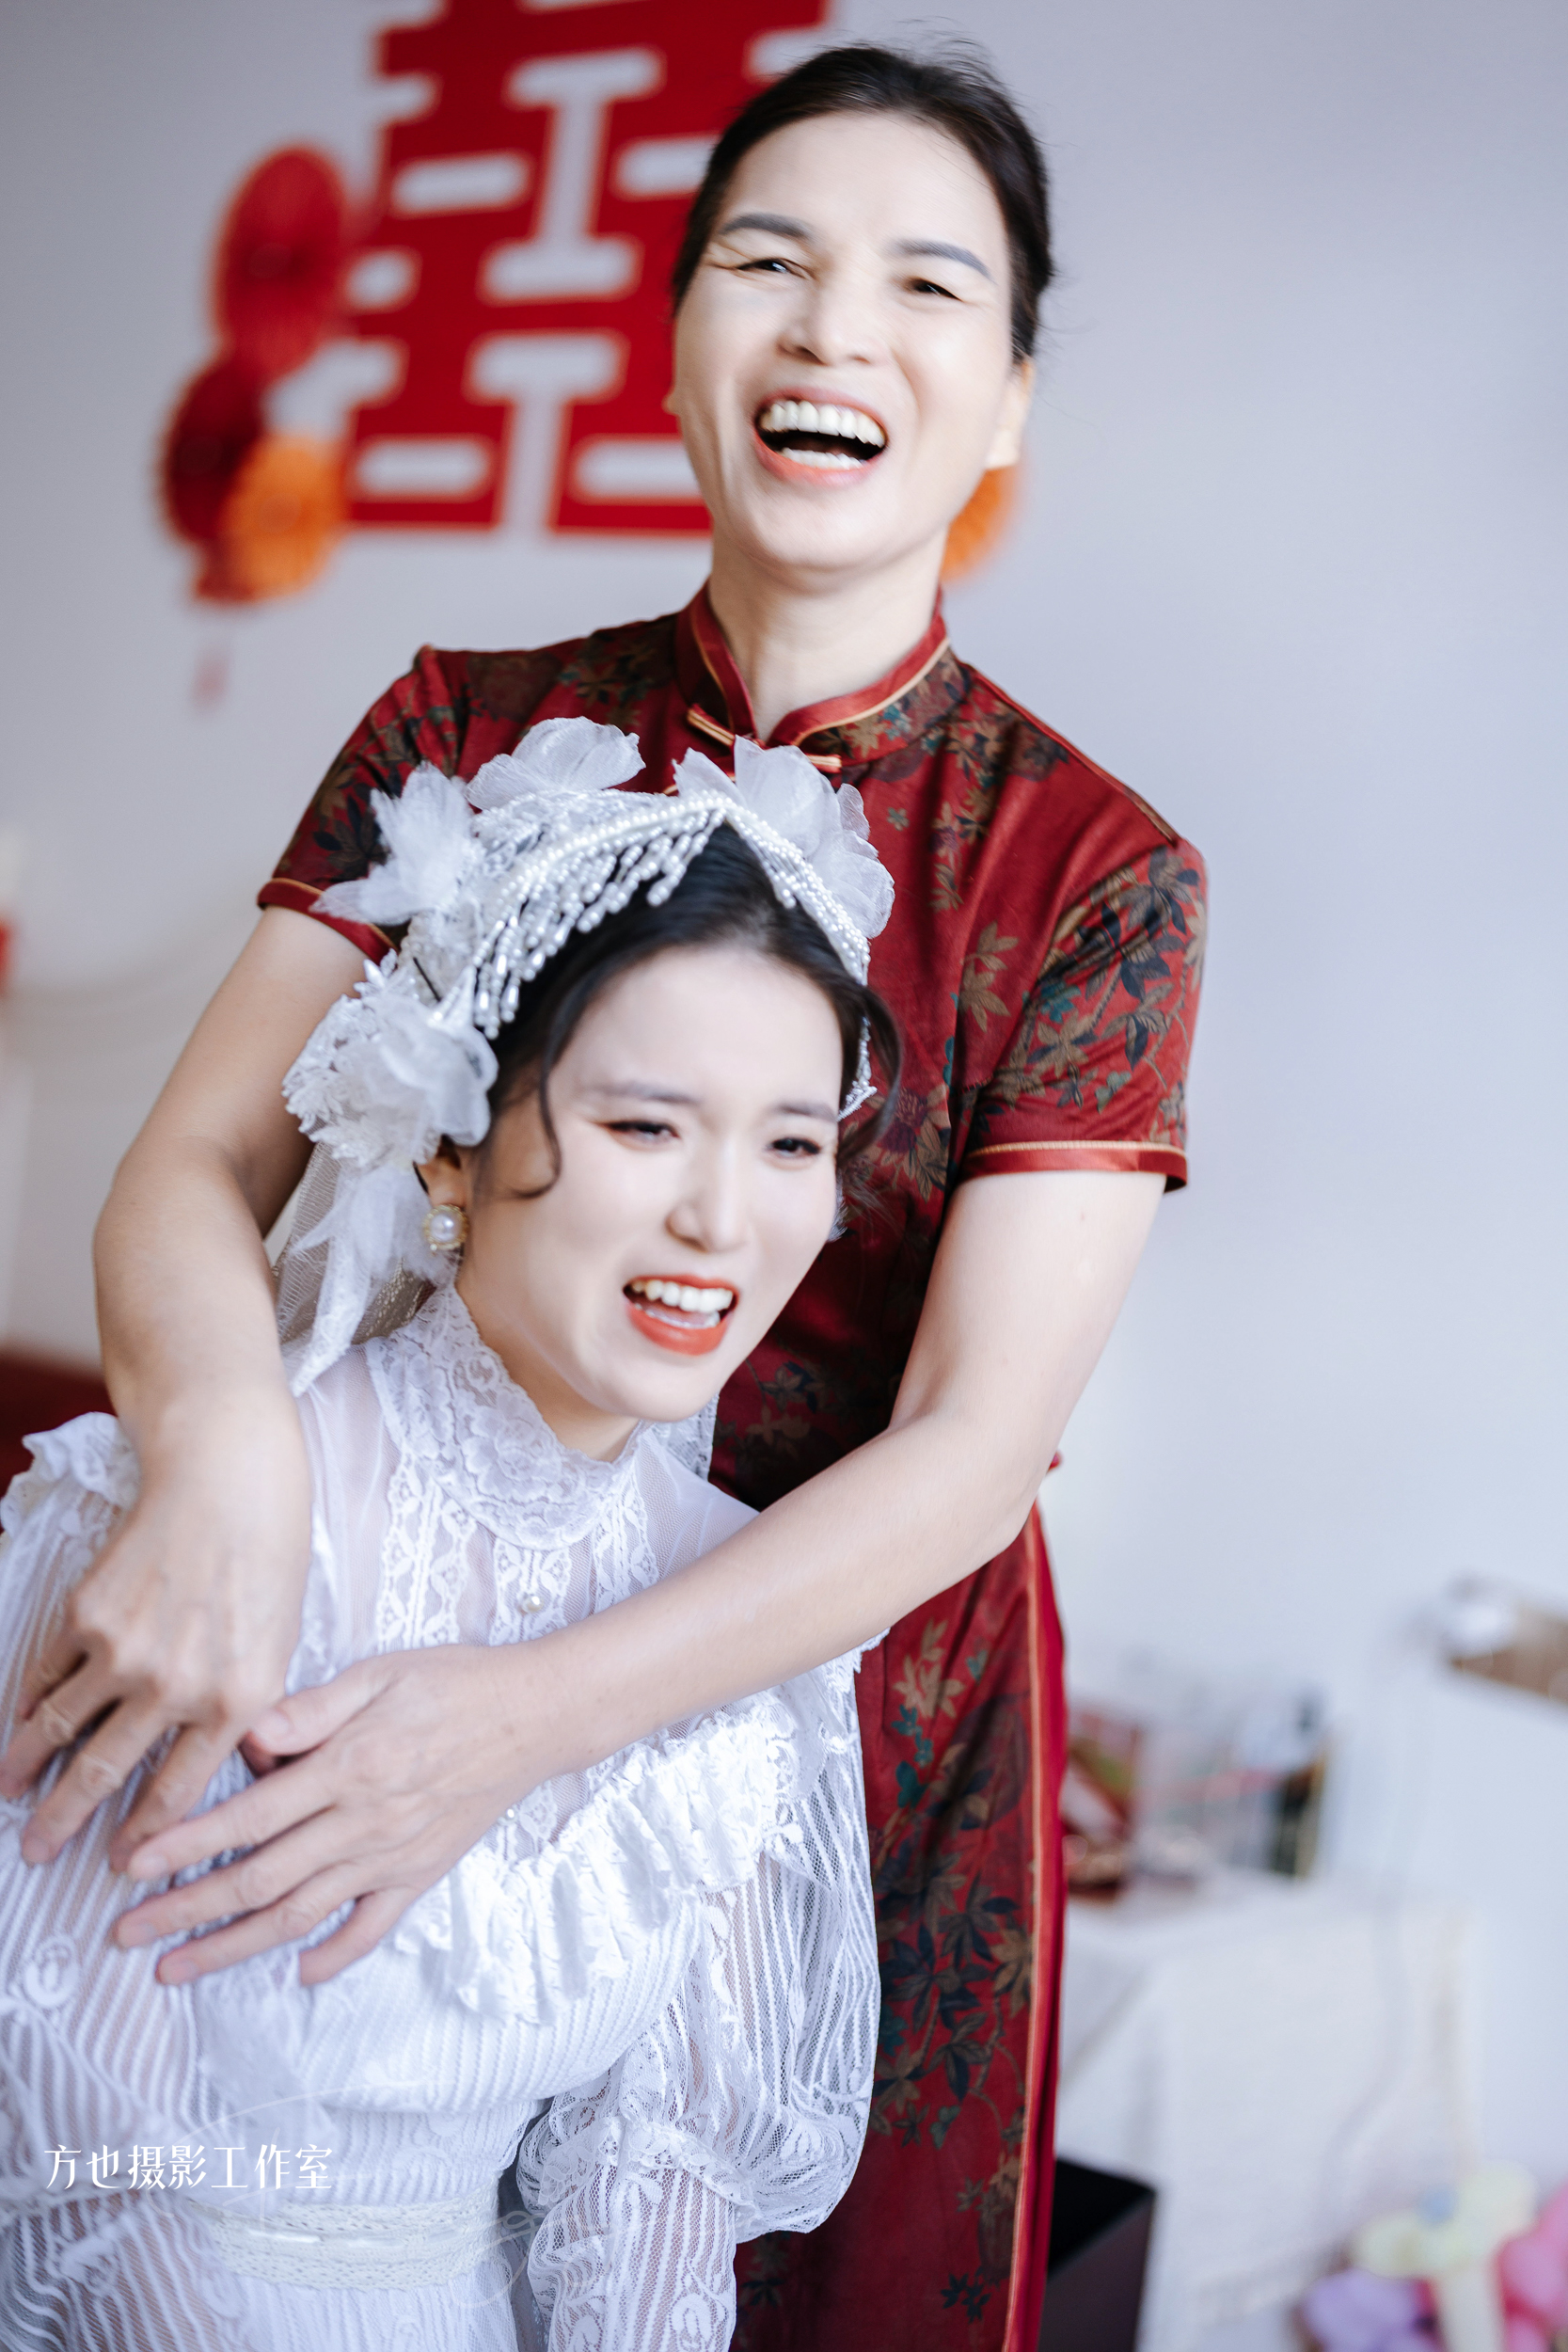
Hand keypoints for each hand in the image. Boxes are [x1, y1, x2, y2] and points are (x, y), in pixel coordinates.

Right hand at [0, 1396, 312, 1865]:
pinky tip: (19, 1724)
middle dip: (62, 1822)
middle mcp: (175, 1688)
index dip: (142, 1838)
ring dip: (26, 1768)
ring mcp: (125, 1653)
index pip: (175, 1793)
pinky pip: (47, 1676)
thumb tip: (216, 1769)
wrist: (230, 1485)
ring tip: (8, 1794)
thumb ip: (246, 1713)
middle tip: (36, 1852)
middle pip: (102, 1774)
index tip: (116, 1864)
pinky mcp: (87, 1617)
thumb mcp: (279, 1650)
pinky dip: (28, 1704)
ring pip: (58, 1730)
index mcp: (234, 1703)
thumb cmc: (268, 1564)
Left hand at [113, 1643, 538, 1985]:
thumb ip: (311, 1707)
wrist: (535, 1715)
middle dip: (185, 1912)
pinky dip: (332, 1957)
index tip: (133, 1866)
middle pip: (259, 1880)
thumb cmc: (454, 1682)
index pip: (249, 1818)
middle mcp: (363, 1822)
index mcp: (348, 1767)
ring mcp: (391, 1857)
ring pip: (299, 1915)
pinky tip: (297, 1972)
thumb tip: (249, 1737)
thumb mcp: (379, 1673)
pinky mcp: (419, 1874)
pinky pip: (370, 1928)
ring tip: (177, 1968)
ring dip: (231, 1948)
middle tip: (127, 1935)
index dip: (186, 1846)